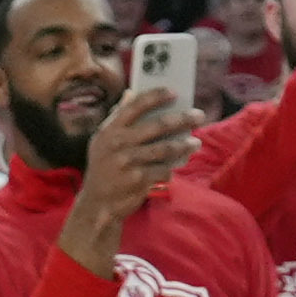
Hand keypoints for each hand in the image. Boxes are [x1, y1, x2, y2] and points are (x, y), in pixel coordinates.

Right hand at [73, 88, 198, 240]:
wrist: (97, 204)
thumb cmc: (104, 167)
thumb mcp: (102, 142)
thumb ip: (116, 118)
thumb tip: (130, 93)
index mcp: (110, 130)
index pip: (136, 105)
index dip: (156, 96)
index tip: (174, 92)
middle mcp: (118, 143)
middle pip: (159, 125)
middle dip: (183, 118)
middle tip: (199, 116)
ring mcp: (129, 162)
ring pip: (167, 148)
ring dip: (185, 144)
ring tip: (196, 142)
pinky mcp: (139, 180)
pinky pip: (164, 169)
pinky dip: (172, 168)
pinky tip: (177, 165)